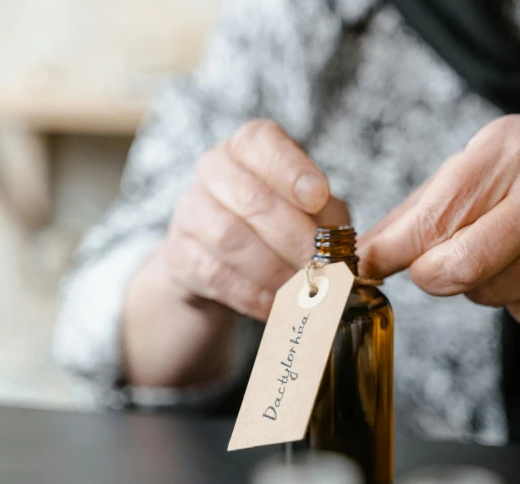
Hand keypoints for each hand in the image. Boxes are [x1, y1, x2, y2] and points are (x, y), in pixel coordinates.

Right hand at [164, 119, 348, 320]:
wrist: (220, 258)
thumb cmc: (279, 224)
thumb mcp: (312, 211)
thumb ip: (328, 220)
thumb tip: (340, 253)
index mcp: (249, 146)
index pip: (262, 142)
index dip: (292, 171)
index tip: (318, 198)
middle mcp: (214, 168)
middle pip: (251, 198)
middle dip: (292, 237)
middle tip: (320, 265)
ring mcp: (190, 209)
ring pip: (230, 238)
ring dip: (273, 270)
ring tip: (301, 290)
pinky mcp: (179, 253)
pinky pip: (215, 274)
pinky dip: (252, 294)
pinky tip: (276, 305)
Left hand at [359, 115, 519, 326]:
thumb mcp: (483, 162)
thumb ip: (421, 207)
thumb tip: (365, 254)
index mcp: (507, 151)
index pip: (432, 218)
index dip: (389, 253)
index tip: (366, 268)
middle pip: (457, 267)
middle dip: (433, 276)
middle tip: (437, 265)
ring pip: (490, 295)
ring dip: (480, 285)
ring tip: (508, 250)